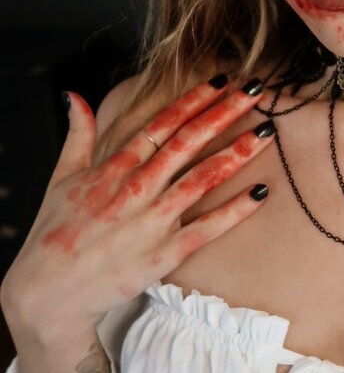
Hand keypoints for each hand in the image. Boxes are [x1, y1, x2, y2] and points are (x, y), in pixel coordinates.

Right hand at [1, 75, 272, 344]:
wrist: (47, 292)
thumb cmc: (52, 234)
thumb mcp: (59, 177)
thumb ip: (77, 135)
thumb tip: (76, 97)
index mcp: (113, 167)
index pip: (161, 124)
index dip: (193, 100)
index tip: (220, 80)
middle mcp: (136, 188)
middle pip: (188, 142)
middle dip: (224, 113)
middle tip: (255, 92)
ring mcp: (151, 221)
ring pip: (202, 179)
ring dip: (237, 154)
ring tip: (266, 132)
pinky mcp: (163, 254)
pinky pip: (206, 228)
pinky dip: (234, 211)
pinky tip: (260, 193)